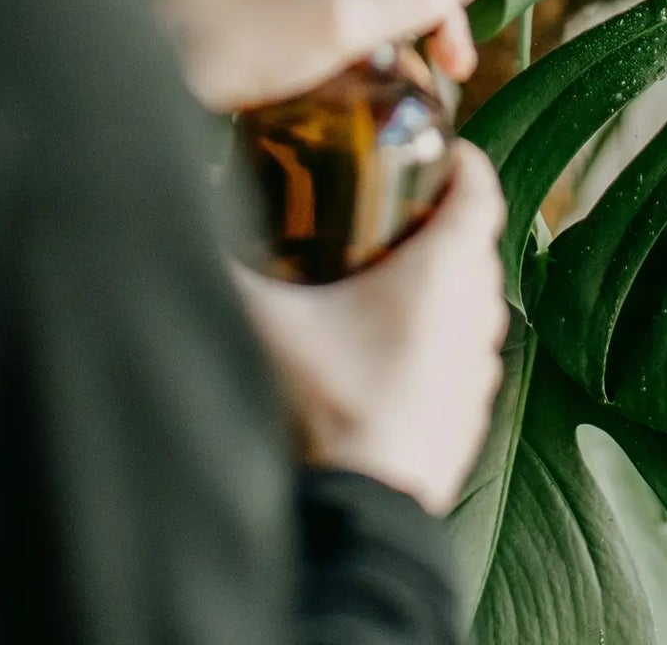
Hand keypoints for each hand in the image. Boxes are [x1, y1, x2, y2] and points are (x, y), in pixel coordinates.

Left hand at [157, 0, 489, 114]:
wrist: (133, 83)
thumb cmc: (232, 43)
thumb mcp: (335, 21)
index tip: (454, 50)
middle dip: (422, 17)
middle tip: (443, 75)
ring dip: (388, 39)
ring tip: (402, 90)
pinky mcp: (249, 15)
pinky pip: (319, 21)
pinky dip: (348, 51)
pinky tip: (353, 89)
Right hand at [237, 142, 508, 514]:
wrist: (359, 517)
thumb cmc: (325, 413)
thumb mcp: (266, 324)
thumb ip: (229, 266)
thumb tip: (186, 223)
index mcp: (445, 271)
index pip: (480, 187)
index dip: (462, 161)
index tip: (434, 149)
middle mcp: (477, 311)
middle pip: (475, 240)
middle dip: (441, 217)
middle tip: (392, 206)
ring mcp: (480, 366)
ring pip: (475, 298)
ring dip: (443, 280)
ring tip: (387, 273)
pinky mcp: (471, 411)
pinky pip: (466, 351)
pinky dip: (441, 334)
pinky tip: (391, 347)